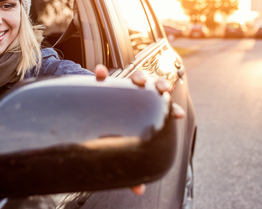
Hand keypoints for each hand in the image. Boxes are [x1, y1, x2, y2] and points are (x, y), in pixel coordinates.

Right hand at [93, 64, 185, 194]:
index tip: (178, 114)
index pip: (161, 108)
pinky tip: (100, 74)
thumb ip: (130, 163)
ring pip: (133, 76)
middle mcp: (133, 97)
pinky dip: (101, 72)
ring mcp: (118, 89)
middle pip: (151, 87)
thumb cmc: (109, 132)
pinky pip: (101, 74)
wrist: (84, 114)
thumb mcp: (120, 148)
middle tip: (159, 90)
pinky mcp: (100, 84)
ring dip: (138, 76)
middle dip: (158, 85)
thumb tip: (138, 189)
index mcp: (142, 111)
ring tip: (137, 81)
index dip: (171, 109)